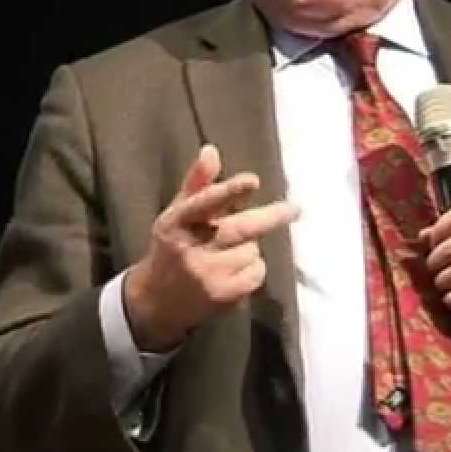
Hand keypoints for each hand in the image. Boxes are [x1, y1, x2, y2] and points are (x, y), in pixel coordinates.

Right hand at [123, 144, 299, 351]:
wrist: (156, 301)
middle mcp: (189, 247)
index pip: (205, 202)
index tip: (252, 181)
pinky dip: (254, 269)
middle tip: (294, 209)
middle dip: (271, 217)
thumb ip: (197, 183)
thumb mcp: (177, 213)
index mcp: (176, 220)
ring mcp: (206, 274)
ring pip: (252, 250)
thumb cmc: (173, 247)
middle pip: (239, 228)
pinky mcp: (220, 295)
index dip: (229, 190)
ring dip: (251, 246)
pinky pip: (255, 273)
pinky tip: (235, 270)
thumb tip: (211, 150)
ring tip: (231, 251)